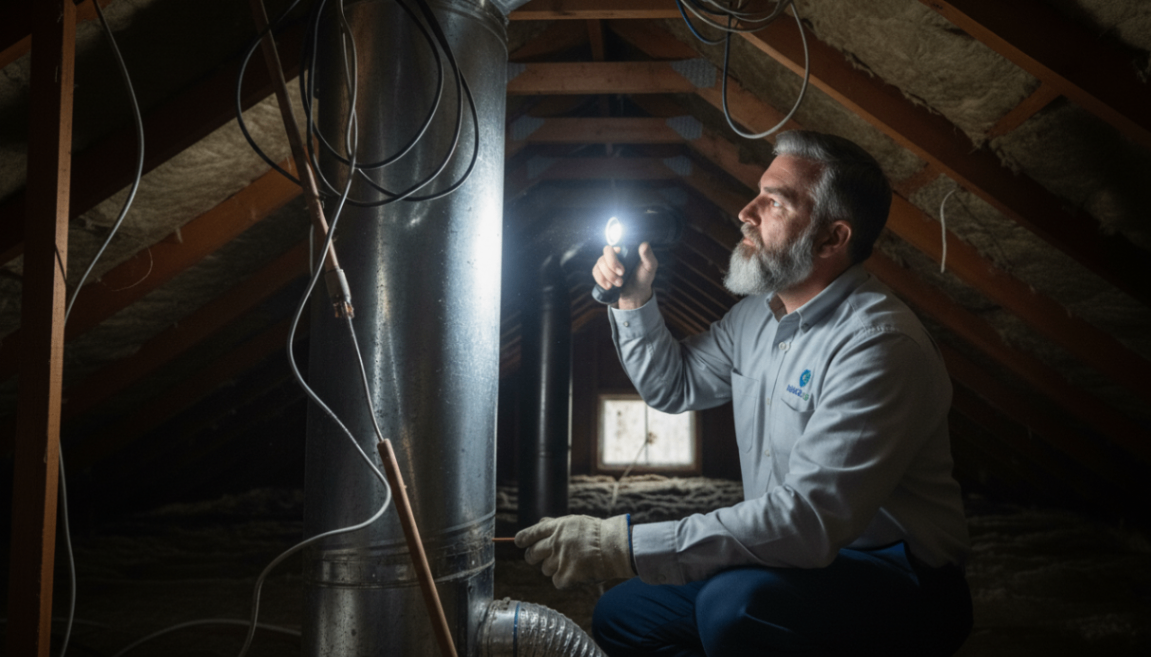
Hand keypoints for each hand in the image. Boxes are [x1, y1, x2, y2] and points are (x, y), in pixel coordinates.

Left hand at [514, 515, 634, 588]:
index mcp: (557, 528)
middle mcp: (555, 542)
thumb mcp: (575, 522)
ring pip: (545, 569)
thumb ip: (556, 524)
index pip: (531, 534)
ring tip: (571, 563)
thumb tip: (540, 523)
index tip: (519, 543)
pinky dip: (565, 580)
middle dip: (533, 557)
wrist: (615, 547)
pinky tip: (577, 573)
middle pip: (532, 554)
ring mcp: (560, 559)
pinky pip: (557, 581)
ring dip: (554, 568)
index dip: (522, 539)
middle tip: (539, 559)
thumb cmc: (598, 534)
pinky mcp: (566, 575)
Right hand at [591, 242, 658, 309]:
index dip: (613, 253)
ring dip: (608, 275)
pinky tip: (609, 286)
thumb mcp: (650, 267)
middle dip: (612, 264)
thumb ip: (648, 256)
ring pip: (599, 264)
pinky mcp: (601, 274)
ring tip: (619, 284)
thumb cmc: (643, 279)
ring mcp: (606, 264)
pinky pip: (595, 273)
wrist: (635, 295)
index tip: (620, 261)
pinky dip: (601, 280)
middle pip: (605, 252)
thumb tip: (644, 244)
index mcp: (625, 251)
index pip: (614, 245)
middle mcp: (614, 255)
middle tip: (622, 274)